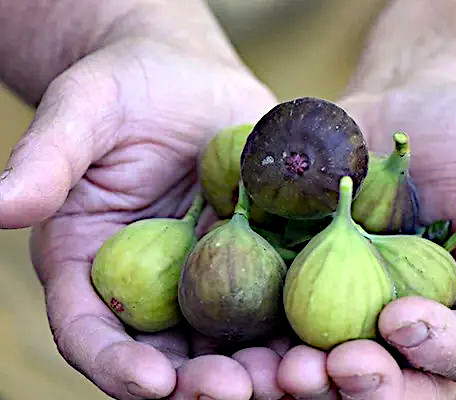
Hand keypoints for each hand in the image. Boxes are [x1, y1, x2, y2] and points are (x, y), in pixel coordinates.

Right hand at [0, 35, 280, 398]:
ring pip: (226, 339)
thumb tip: (0, 203)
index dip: (115, 363)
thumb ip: (49, 157)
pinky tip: (323, 337)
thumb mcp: (84, 109)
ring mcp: (206, 275)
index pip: (91, 329)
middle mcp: (149, 284)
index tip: (153, 385)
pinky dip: (296, 324)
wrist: (188, 77)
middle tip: (238, 391)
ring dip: (257, 367)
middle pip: (166, 353)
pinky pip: (276, 298)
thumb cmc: (126, 88)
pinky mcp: (256, 256)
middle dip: (198, 383)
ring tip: (290, 377)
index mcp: (92, 263)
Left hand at [271, 81, 455, 398]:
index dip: (443, 348)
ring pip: (335, 370)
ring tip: (280, 371)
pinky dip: (261, 347)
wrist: (405, 119)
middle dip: (368, 386)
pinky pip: (284, 328)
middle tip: (334, 370)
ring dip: (308, 383)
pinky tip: (239, 348)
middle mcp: (418, 325)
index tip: (404, 321)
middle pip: (400, 381)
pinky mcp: (306, 290)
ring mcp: (357, 312)